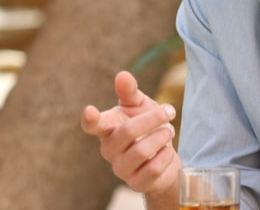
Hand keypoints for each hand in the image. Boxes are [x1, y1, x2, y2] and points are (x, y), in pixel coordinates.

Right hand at [81, 71, 180, 193]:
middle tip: (170, 111)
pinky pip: (153, 168)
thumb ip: (129, 91)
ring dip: (162, 137)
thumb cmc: (146, 126)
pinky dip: (166, 156)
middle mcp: (109, 149)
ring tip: (169, 131)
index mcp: (106, 128)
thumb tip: (122, 75)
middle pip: (128, 132)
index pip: (92, 125)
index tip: (90, 111)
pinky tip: (167, 151)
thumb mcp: (139, 105)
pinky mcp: (136, 183)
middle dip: (153, 118)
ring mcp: (121, 168)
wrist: (163, 156)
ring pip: (142, 151)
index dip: (90, 119)